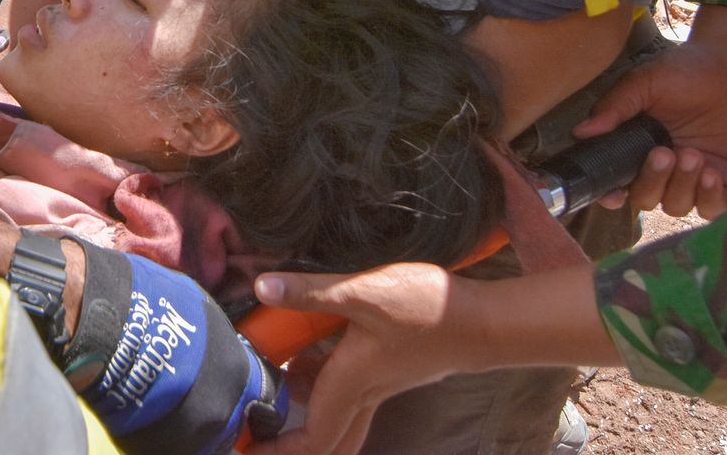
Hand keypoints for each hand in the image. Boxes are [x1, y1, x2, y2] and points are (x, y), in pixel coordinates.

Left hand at [247, 264, 479, 454]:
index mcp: (349, 385)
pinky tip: (308, 353)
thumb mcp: (364, 292)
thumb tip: (262, 289)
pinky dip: (323, 385)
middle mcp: (362, 394)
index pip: (311, 440)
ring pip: (337, 418)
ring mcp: (378, 386)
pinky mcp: (388, 372)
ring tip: (271, 384)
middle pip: (325, 441)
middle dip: (289, 445)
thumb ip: (312, 292)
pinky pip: (349, 395)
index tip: (244, 447)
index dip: (275, 452)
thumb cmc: (426, 310)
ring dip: (305, 412)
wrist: (482, 323)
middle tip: (257, 430)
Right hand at [572, 7, 726, 217]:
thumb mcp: (646, 81)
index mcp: (637, 145)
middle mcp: (663, 166)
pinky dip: (707, 197)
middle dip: (651, 182)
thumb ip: (615, 107)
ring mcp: (694, 176)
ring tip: (693, 154)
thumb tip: (580, 132)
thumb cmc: (690, 69)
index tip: (611, 194)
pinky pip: (711, 208)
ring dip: (680, 185)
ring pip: (676, 206)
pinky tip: (710, 171)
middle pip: (644, 198)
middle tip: (663, 153)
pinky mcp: (725, 181)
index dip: (610, 193)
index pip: (617, 180)